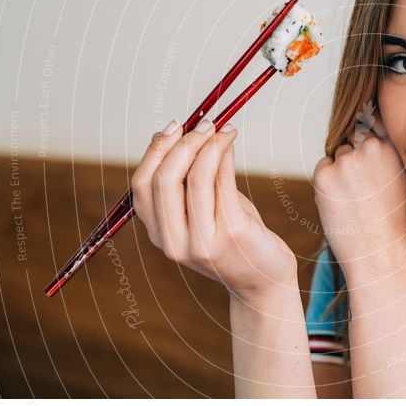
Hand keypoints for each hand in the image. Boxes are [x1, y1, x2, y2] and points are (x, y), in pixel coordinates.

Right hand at [130, 119, 297, 302]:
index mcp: (159, 236)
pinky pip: (223, 183)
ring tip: (223, 129)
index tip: (174, 126)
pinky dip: (225, 155)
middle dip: (183, 143)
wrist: (263, 282)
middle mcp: (174, 243)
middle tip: (204, 124)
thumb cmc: (234, 239)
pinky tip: (230, 142)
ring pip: (195, 178)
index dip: (155, 150)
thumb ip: (187, 183)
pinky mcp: (232, 234)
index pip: (142, 185)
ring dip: (208, 145)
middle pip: (165, 179)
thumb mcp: (202, 212)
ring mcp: (202, 241)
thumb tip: (182, 134)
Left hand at [312, 110, 405, 274]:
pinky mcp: (324, 175)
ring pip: (336, 154)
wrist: (377, 254)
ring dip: (340, 170)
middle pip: (352, 138)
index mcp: (393, 147)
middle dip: (353, 155)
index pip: (373, 119)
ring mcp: (345, 161)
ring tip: (353, 199)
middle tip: (360, 185)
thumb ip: (399, 156)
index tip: (366, 143)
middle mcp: (369, 148)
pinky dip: (327, 183)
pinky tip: (341, 203)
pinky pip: (322, 168)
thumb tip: (386, 137)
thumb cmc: (396, 223)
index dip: (368, 131)